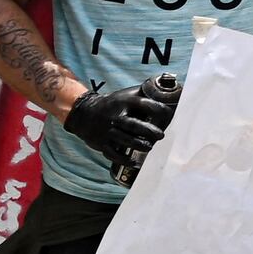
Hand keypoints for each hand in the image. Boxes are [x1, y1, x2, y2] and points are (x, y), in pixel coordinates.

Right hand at [61, 76, 180, 176]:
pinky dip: (124, 159)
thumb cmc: (112, 104)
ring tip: (149, 147)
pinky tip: (135, 162)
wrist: (85, 113)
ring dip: (139, 144)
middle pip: (133, 124)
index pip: (143, 104)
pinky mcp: (102, 143)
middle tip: (160, 135)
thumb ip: (143, 95)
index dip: (157, 109)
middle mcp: (115, 116)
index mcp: (124, 102)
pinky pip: (113, 154)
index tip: (168, 114)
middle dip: (148, 131)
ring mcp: (107, 131)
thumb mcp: (126, 95)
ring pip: (124, 139)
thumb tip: (166, 91)